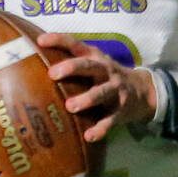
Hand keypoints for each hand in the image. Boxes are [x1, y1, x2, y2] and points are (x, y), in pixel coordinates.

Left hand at [38, 32, 156, 142]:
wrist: (143, 91)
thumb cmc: (106, 76)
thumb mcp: (95, 64)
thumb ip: (73, 62)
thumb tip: (34, 62)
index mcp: (95, 58)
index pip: (76, 45)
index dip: (59, 40)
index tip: (40, 41)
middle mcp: (106, 71)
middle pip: (90, 66)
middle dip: (72, 68)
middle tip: (53, 74)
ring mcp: (115, 90)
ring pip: (101, 93)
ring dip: (86, 98)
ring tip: (70, 106)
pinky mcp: (121, 110)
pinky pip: (110, 120)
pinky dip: (100, 128)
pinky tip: (89, 136)